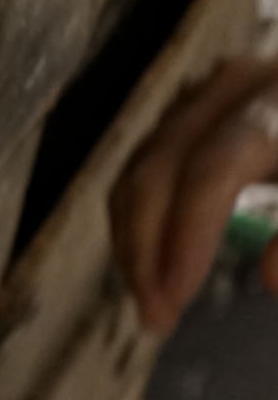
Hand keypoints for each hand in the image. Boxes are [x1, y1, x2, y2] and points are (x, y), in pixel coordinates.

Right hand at [110, 55, 277, 333]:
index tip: (178, 295)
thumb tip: (271, 277)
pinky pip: (148, 164)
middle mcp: (240, 86)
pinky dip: (142, 218)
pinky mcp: (199, 109)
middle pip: (161, 166)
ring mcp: (213, 93)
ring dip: (135, 240)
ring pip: (142, 167)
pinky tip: (154, 260)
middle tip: (157, 313)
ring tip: (152, 296)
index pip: (216, 167)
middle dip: (146, 249)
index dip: (189, 234)